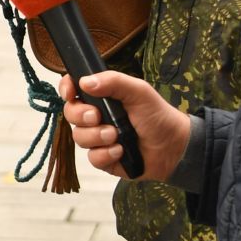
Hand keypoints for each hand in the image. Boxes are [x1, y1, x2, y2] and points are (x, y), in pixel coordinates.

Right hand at [57, 71, 191, 180]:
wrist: (174, 146)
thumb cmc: (157, 115)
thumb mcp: (138, 91)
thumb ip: (113, 81)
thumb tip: (84, 82)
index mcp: (102, 96)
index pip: (73, 89)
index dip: (66, 89)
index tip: (70, 93)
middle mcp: (96, 116)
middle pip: (71, 114)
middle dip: (81, 116)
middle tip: (97, 116)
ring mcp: (98, 138)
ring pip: (79, 137)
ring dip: (97, 137)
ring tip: (116, 136)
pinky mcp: (104, 159)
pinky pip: (92, 158)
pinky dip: (105, 154)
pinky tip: (120, 151)